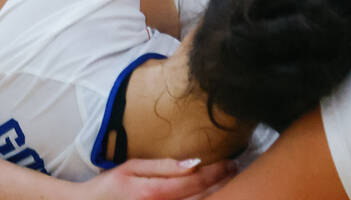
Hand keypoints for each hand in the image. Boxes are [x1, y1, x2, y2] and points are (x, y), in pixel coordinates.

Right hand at [70, 159, 234, 199]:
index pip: (195, 181)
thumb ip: (165, 166)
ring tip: (228, 181)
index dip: (217, 172)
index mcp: (153, 193)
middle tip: (234, 170)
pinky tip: (207, 195)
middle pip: (201, 198)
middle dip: (222, 184)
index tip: (230, 162)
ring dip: (215, 194)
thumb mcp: (133, 167)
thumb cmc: (108, 186)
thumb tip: (195, 162)